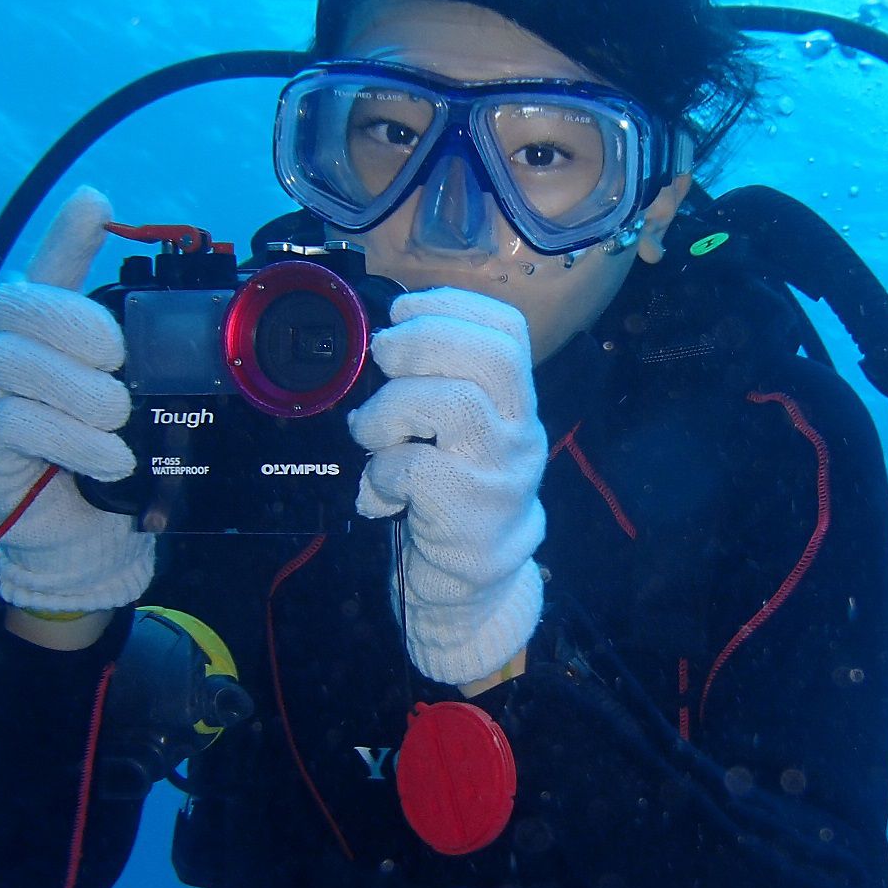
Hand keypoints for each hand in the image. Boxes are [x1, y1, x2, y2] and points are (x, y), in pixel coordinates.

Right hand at [0, 187, 154, 611]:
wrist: (79, 543)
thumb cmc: (103, 461)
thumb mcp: (135, 406)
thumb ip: (152, 364)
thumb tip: (201, 325)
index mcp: (43, 336)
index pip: (46, 270)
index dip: (65, 235)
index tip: (96, 205)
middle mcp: (2, 357)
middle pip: (14, 305)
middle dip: (74, 325)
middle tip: (119, 361)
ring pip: (8, 360)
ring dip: (77, 390)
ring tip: (116, 420)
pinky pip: (13, 423)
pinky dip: (71, 438)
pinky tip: (108, 457)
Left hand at [347, 288, 547, 684]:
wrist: (474, 582)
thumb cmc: (453, 493)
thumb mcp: (457, 433)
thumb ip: (437, 385)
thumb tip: (382, 337)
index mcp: (514, 401)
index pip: (509, 330)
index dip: (453, 305)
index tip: (403, 309)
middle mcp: (518, 431)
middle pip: (490, 356)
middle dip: (423, 341)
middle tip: (382, 358)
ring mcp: (499, 473)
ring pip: (452, 404)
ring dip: (390, 409)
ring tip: (369, 434)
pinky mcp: (469, 513)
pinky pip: (414, 468)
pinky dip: (380, 473)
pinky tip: (377, 493)